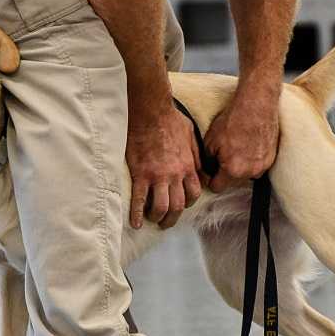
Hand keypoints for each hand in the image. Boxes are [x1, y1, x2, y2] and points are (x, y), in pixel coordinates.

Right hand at [127, 103, 202, 229]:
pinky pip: (139, 199)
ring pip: (161, 206)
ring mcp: (157, 176)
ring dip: (157, 217)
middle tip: (165, 222)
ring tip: (151, 219)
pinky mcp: (140, 174)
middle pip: (178, 205)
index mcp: (187, 166)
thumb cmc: (169, 120)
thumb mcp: (190, 135)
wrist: (150, 113)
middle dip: (172, 218)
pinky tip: (135, 223)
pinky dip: (137, 213)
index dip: (188, 203)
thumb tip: (199, 169)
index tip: (180, 205)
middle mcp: (174, 175)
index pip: (193, 193)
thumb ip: (195, 155)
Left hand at [203, 84, 279, 191]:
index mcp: (232, 170)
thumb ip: (208, 161)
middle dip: (226, 172)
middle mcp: (250, 172)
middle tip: (223, 155)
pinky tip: (247, 146)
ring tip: (237, 148)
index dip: (210, 180)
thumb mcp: (210, 141)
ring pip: (246, 174)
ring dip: (240, 167)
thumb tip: (208, 169)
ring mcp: (263, 166)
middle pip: (232, 182)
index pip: (217, 187)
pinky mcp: (271, 158)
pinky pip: (257, 166)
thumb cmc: (233, 121)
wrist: (256, 105)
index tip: (210, 174)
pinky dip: (252, 160)